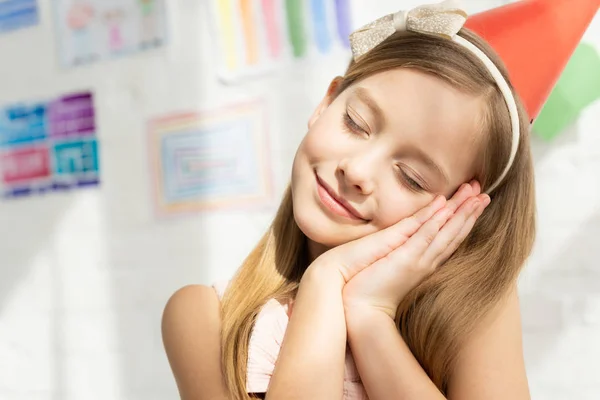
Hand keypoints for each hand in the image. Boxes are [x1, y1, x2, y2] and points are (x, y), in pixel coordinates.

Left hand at [341, 181, 489, 318]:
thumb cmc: (373, 289)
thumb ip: (404, 255)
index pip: (449, 239)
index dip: (463, 221)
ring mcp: (419, 261)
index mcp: (424, 263)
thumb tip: (408, 246)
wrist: (362, 311)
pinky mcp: (407, 259)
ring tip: (478, 196)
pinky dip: (438, 222)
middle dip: (470, 213)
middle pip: (455, 234)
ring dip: (463, 213)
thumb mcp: (393, 266)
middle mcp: (427, 262)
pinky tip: (448, 208)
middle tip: (485, 194)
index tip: (475, 203)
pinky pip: (426, 236)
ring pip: (447, 233)